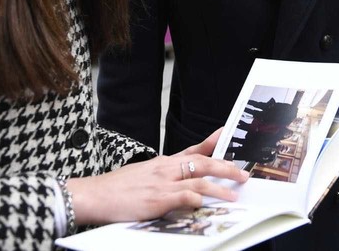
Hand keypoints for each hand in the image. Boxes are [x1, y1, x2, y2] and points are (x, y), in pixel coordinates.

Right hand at [67, 129, 248, 225]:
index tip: (226, 134)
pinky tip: (206, 204)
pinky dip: (198, 199)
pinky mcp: (157, 199)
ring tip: (235, 194)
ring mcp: (162, 183)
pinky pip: (184, 196)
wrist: (94, 194)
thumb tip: (175, 180)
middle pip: (202, 162)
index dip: (211, 143)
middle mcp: (165, 169)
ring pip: (199, 179)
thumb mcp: (141, 173)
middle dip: (225, 167)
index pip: (192, 149)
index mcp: (162, 163)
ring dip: (220, 187)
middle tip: (243, 173)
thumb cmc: (115, 188)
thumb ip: (160, 175)